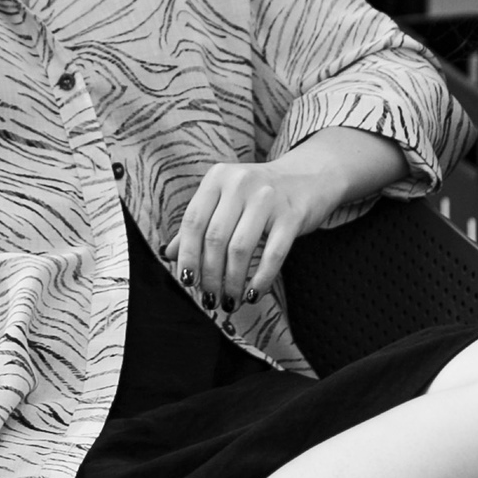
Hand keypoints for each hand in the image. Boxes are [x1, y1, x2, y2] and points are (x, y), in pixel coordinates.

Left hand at [174, 146, 354, 310]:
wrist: (308, 177)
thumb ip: (199, 223)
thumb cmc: (259, 194)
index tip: (187, 281)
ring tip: (229, 301)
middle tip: (209, 298)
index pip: (193, 221)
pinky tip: (253, 295)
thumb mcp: (226, 200)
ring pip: (240, 249)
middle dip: (209, 275)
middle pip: (215, 238)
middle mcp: (240, 183)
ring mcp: (268, 198)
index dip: (188, 255)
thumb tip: (169, 254)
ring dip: (232, 282)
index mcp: (218, 177)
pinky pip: (273, 254)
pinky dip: (260, 279)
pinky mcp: (292, 215)